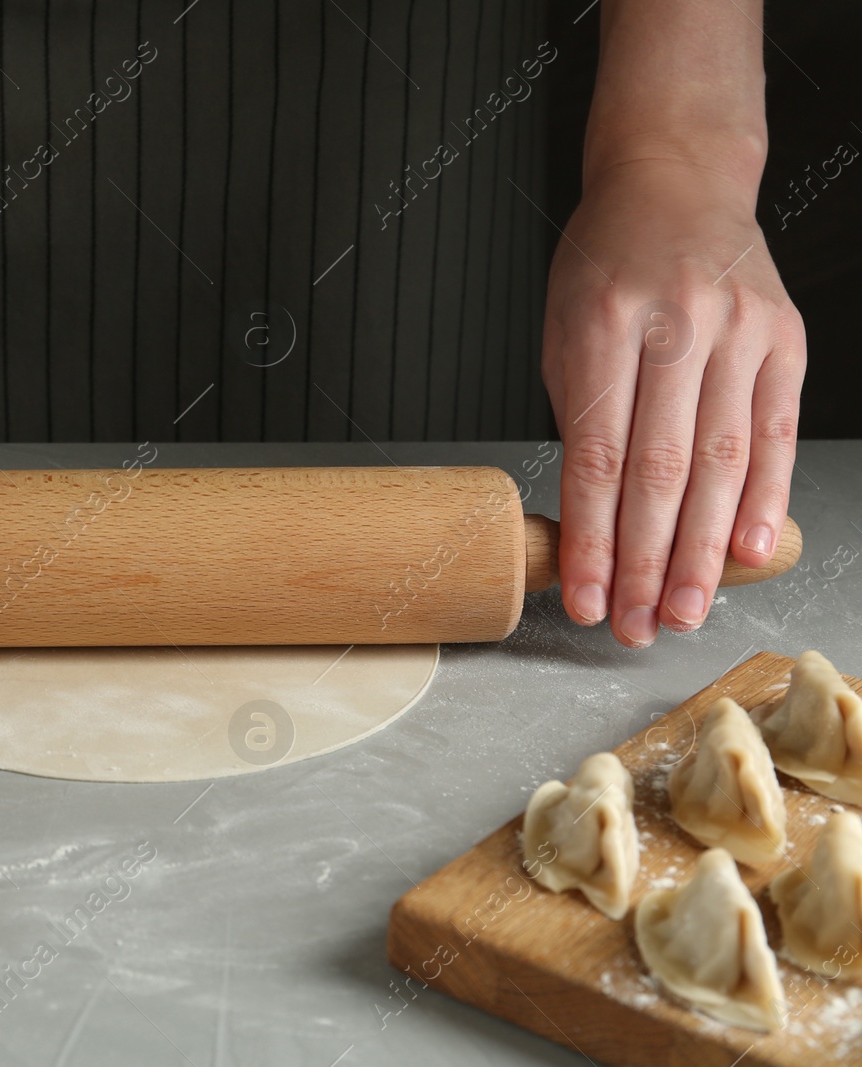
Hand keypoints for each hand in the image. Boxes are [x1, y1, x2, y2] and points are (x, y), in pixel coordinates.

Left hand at [541, 157, 804, 646]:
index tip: (586, 600)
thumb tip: (591, 521)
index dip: (594, 541)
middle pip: (663, 473)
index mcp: (604, 325)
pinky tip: (747, 552)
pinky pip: (775, 434)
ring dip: (703, 552)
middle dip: (648, 564)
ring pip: (722, 464)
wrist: (676, 180)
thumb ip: (580, 418)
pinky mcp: (784, 340)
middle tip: (638, 627)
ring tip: (683, 611)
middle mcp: (678, 327)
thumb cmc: (604, 262)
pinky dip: (762, 499)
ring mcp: (740, 331)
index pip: (599, 458)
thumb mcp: (562, 329)